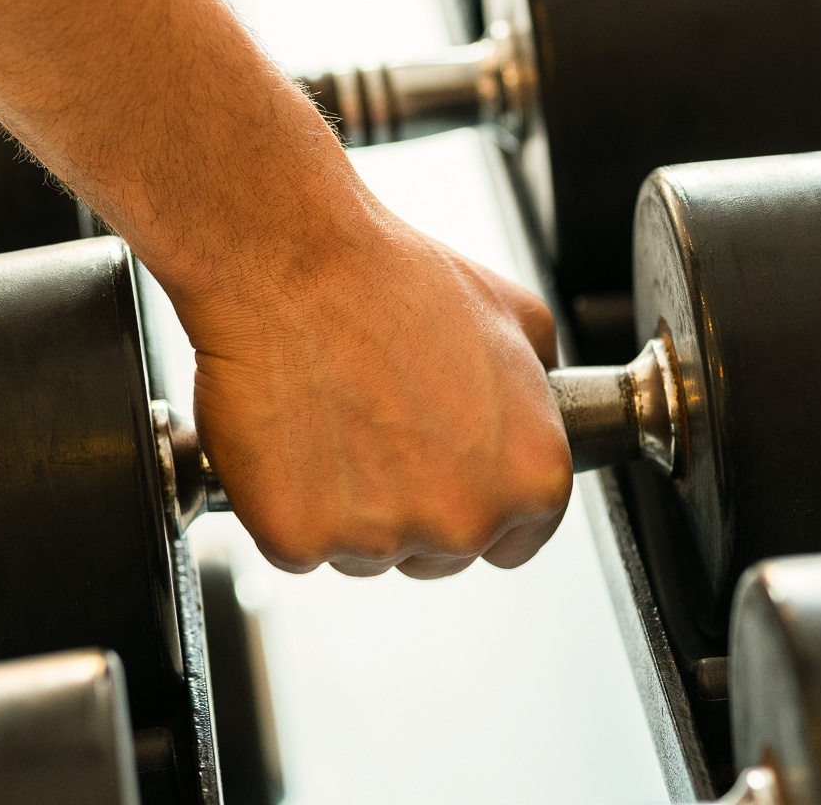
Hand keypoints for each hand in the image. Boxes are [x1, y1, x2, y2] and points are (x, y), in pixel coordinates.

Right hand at [177, 200, 571, 578]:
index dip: (470, 500)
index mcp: (531, 477)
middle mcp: (463, 520)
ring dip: (341, 508)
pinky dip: (280, 504)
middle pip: (434, 555)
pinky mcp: (297, 538)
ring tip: (327, 422)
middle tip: (372, 430)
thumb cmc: (390, 280)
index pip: (512, 540)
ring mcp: (378, 538)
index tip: (436, 469)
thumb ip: (540, 387)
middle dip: (405, 507)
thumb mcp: (515, 315)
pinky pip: (293, 546)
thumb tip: (536, 407)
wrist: (292, 265)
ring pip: (360, 554)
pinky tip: (286, 441)